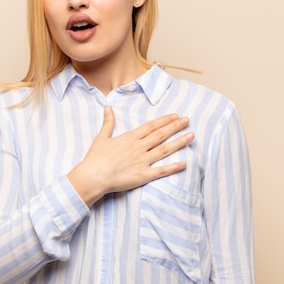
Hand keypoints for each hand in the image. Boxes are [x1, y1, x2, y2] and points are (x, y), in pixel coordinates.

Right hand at [67, 106, 193, 206]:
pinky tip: (184, 163)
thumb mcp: (101, 137)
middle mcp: (138, 147)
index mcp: (129, 138)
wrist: (93, 176)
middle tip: (187, 120)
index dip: (164, 120)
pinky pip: (161, 171)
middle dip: (175, 127)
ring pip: (164, 150)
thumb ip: (108, 123)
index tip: (175, 115)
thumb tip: (107, 107)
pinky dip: (173, 167)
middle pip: (160, 135)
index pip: (151, 126)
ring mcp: (142, 161)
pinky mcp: (143, 175)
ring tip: (191, 136)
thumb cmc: (95, 158)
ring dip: (179, 142)